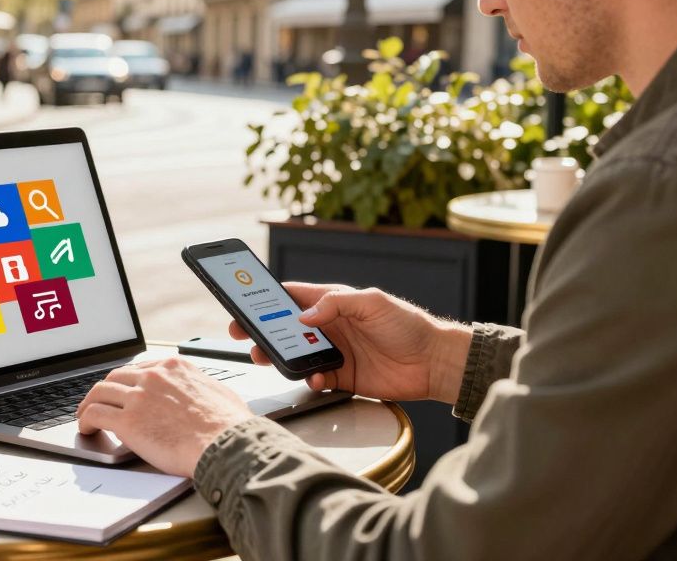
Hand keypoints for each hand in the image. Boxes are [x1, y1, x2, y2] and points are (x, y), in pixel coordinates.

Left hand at [76, 357, 254, 476]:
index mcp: (174, 366)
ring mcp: (139, 397)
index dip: (126, 381)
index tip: (121, 390)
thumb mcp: (218, 391)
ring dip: (89, 404)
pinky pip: (95, 414)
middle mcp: (153, 376)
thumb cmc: (228, 426)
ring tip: (86, 416)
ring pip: (99, 392)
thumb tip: (199, 392)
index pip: (139, 368)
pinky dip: (86, 420)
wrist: (226, 445)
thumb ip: (200, 387)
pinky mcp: (128, 421)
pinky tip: (87, 429)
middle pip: (115, 377)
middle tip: (99, 402)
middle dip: (105, 390)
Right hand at [228, 283, 472, 403]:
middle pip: (285, 328)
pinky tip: (312, 378)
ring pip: (295, 355)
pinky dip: (308, 379)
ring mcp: (334, 353)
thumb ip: (336, 303)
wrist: (434, 363)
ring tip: (267, 358)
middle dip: (261, 331)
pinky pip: (315, 379)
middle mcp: (330, 327)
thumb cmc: (408, 325)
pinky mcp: (342, 378)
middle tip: (242, 335)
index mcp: (333, 303)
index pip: (292, 296)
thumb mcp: (372, 302)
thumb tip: (304, 315)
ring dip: (279, 357)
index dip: (266, 299)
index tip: (244, 303)